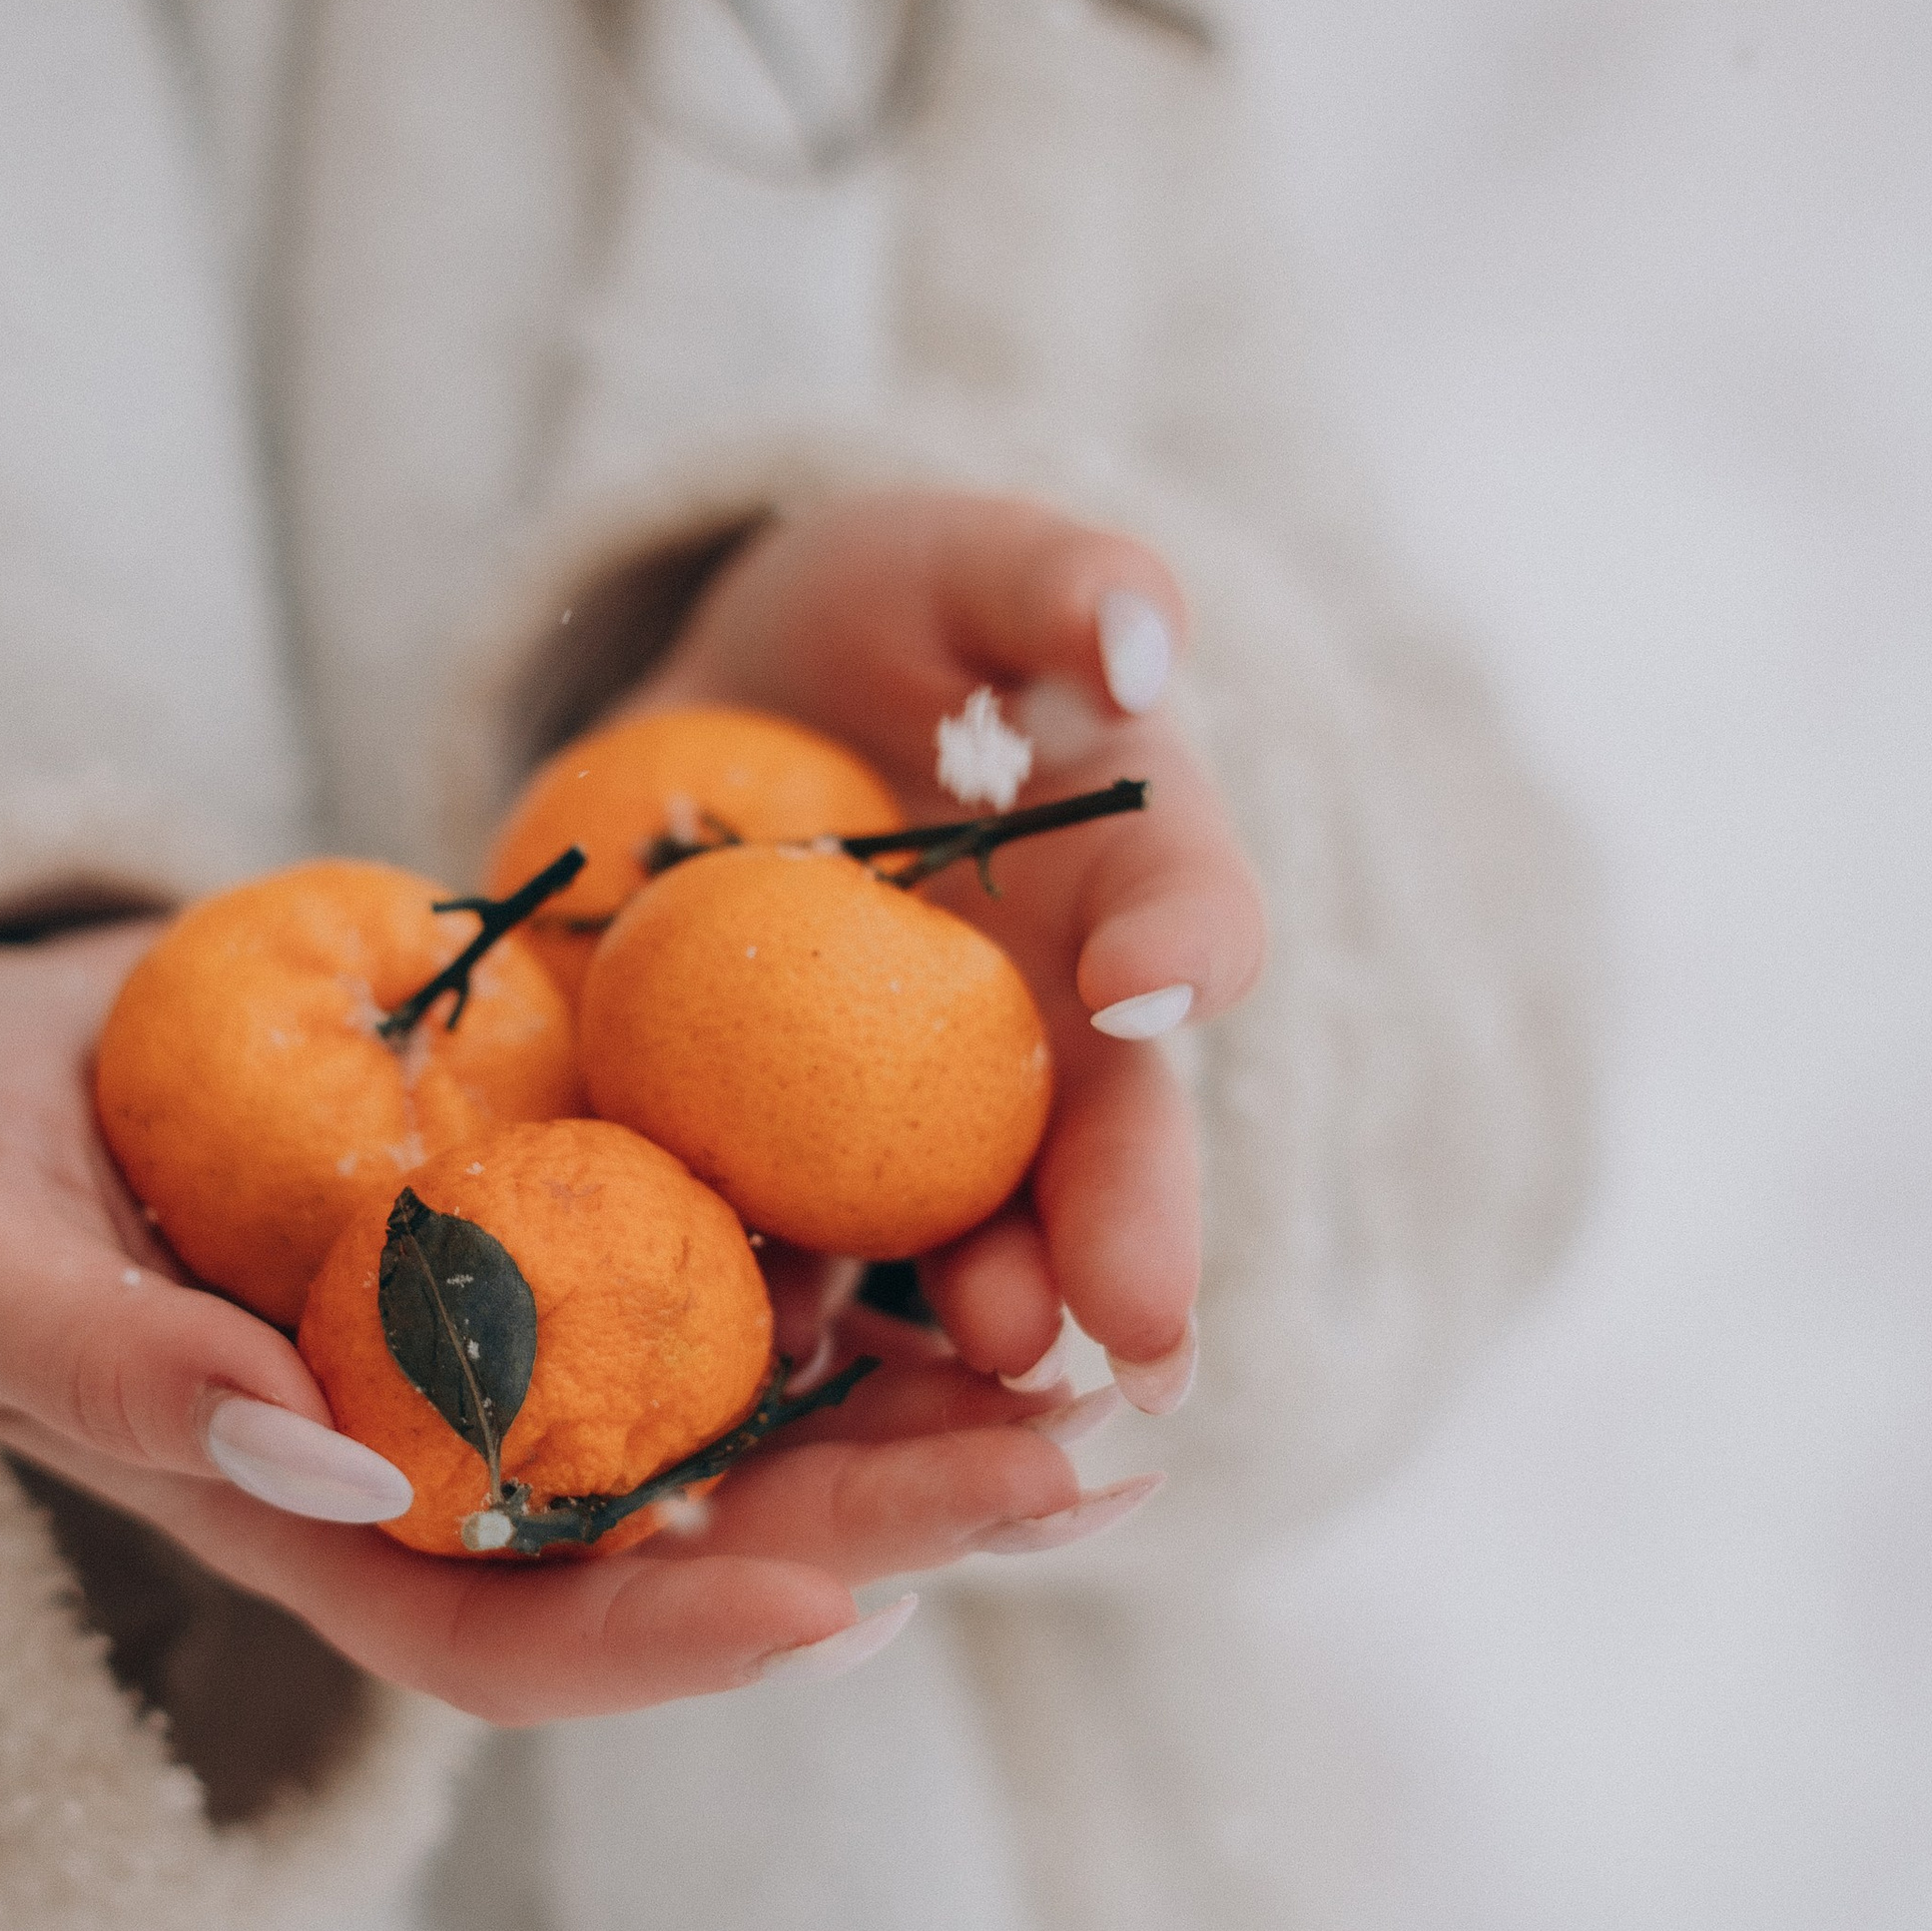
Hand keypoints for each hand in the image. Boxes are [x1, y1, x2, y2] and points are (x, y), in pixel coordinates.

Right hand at [0, 923, 1147, 1728]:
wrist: (6, 1034)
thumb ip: (113, 1373)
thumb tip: (333, 1458)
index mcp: (324, 1522)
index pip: (518, 1638)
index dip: (678, 1643)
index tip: (838, 1607)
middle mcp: (457, 1467)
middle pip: (697, 1546)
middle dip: (890, 1528)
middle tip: (1082, 1476)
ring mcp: (530, 1345)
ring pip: (760, 1416)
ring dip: (935, 1410)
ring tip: (1109, 1379)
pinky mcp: (580, 1215)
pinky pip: (751, 1256)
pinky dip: (879, 1255)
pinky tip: (1010, 1222)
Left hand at [631, 491, 1267, 1389]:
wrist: (743, 704)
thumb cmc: (893, 619)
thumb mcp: (966, 566)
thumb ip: (1059, 583)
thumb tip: (1137, 642)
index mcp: (1127, 880)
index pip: (1188, 914)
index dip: (1186, 948)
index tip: (1153, 983)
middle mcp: (1056, 1022)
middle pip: (1108, 1130)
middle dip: (1123, 1225)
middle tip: (1134, 1323)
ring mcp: (927, 1103)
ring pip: (978, 1220)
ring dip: (986, 1299)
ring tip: (983, 1364)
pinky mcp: (788, 1151)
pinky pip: (804, 1237)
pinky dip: (795, 1297)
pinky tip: (773, 1353)